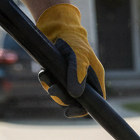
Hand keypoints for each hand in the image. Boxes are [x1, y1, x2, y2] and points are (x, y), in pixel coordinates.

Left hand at [36, 2, 105, 117]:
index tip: (69, 112)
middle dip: (63, 98)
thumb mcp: (77, 57)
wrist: (56, 26)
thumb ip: (77, 76)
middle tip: (52, 91)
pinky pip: (54, 85)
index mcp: (95, 79)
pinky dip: (48, 81)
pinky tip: (44, 73)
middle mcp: (85, 81)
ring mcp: (71, 79)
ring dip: (53, 88)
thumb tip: (75, 96)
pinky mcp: (59, 75)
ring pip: (63, 94)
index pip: (94, 102)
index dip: (83, 110)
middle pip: (76, 101)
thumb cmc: (72, 41)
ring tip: (45, 76)